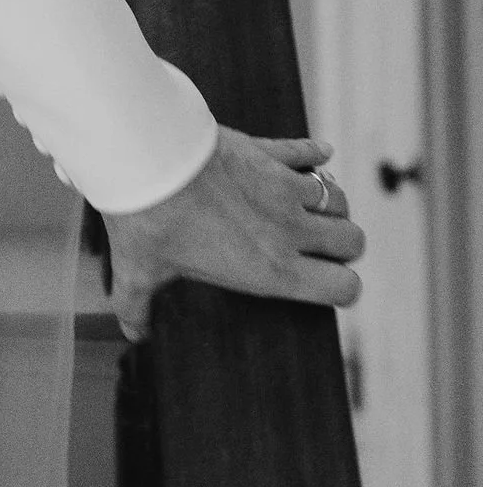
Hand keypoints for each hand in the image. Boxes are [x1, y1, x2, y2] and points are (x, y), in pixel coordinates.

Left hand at [100, 131, 365, 342]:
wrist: (147, 155)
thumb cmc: (147, 219)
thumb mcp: (139, 270)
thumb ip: (138, 306)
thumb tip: (134, 334)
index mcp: (271, 270)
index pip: (343, 287)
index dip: (343, 287)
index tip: (326, 283)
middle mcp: (289, 231)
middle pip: (352, 241)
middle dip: (342, 245)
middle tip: (318, 246)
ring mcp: (284, 187)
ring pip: (337, 198)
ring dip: (330, 204)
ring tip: (311, 209)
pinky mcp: (270, 152)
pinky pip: (307, 152)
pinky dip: (316, 154)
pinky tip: (318, 155)